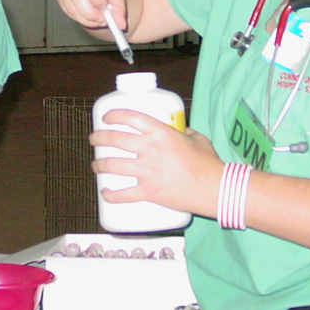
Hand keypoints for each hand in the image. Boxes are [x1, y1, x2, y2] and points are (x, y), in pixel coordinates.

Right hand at [55, 0, 128, 30]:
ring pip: (69, 3)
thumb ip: (119, 5)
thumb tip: (120, 24)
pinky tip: (87, 16)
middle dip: (90, 12)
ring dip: (84, 17)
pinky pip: (64, 7)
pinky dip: (76, 16)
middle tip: (102, 20)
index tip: (106, 10)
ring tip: (97, 19)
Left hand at [89, 108, 221, 217]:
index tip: (106, 118)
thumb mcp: (197, 138)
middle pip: (115, 139)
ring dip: (99, 165)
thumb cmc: (208, 163)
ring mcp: (148, 171)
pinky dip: (111, 195)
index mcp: (161, 133)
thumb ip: (185, 132)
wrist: (215, 188)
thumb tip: (179, 129)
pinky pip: (123, 194)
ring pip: (113, 165)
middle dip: (99, 138)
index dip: (114, 115)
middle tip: (94, 140)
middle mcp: (150, 149)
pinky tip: (105, 193)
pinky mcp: (149, 192)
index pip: (131, 117)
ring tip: (96, 165)